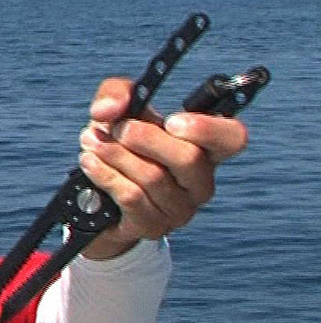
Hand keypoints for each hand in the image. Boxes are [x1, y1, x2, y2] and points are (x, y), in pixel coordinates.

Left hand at [78, 77, 248, 259]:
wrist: (97, 202)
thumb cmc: (122, 149)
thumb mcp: (118, 113)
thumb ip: (116, 95)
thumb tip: (110, 110)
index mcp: (207, 150)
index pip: (234, 138)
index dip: (208, 129)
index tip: (172, 120)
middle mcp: (200, 183)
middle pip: (189, 159)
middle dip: (146, 139)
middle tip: (117, 129)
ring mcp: (179, 210)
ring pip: (154, 178)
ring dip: (117, 156)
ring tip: (91, 142)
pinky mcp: (152, 227)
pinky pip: (132, 197)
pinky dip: (106, 175)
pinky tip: (89, 162)